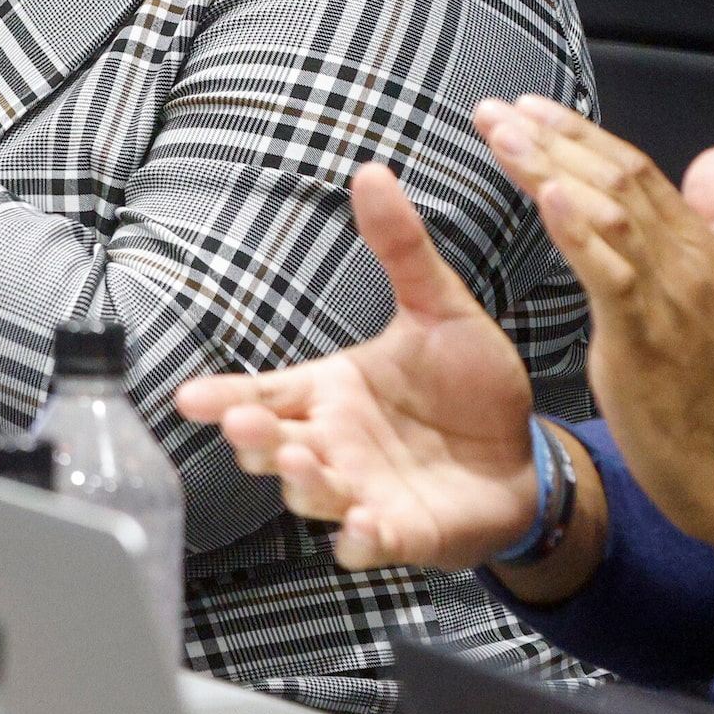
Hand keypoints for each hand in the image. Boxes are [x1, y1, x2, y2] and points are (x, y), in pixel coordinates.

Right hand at [177, 164, 550, 572]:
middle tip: (247, 425)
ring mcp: (361, 491)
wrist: (523, 454)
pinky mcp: (400, 533)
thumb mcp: (439, 308)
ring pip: (312, 492)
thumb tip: (372, 171)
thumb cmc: (469, 386)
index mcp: (331, 392)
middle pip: (273, 445)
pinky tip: (359, 526)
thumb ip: (402, 249)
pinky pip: (367, 541)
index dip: (224, 396)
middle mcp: (333, 444)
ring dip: (302, 482)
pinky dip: (358, 538)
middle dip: (254, 438)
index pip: (265, 391)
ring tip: (302, 463)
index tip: (190, 398)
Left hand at [476, 97, 713, 548]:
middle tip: (493, 109)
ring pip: (610, 212)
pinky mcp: (649, 339)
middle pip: (616, 178)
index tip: (528, 108)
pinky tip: (547, 199)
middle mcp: (689, 261)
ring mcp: (672, 297)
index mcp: (701, 249)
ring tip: (502, 135)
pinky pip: (612, 274)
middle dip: (551, 139)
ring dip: (551, 169)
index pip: (637, 170)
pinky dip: (580, 232)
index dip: (580, 135)